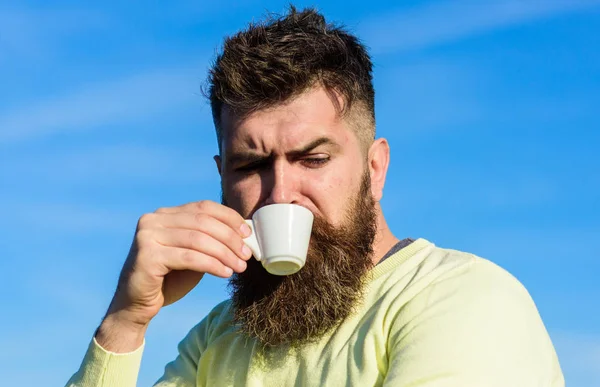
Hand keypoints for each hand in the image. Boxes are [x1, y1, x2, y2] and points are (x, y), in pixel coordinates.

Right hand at [96, 200, 251, 350]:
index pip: (203, 206)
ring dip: (224, 253)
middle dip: (230, 238)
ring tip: (240, 266)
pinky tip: (225, 273)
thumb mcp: (193, 254)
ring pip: (198, 239)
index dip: (229, 217)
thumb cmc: (169, 279)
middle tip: (247, 254)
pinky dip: (212, 264)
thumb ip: (210, 241)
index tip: (247, 233)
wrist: (136, 305)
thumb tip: (244, 234)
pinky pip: (189, 257)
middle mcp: (154, 219)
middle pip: (203, 222)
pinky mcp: (146, 255)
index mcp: (165, 214)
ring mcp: (147, 236)